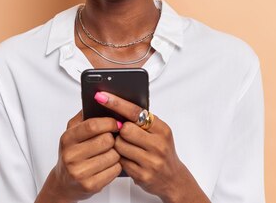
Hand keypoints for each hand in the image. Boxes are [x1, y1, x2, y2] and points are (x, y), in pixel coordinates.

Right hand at [37, 110, 121, 202]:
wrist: (64, 183)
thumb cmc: (72, 154)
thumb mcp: (71, 133)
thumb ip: (84, 116)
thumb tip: (99, 98)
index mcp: (67, 139)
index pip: (92, 125)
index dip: (109, 122)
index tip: (116, 122)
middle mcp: (71, 156)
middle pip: (106, 140)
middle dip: (113, 139)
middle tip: (112, 139)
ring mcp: (80, 172)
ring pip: (113, 155)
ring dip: (116, 153)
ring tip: (109, 152)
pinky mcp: (90, 185)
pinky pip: (115, 170)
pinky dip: (116, 166)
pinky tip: (109, 164)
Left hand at [94, 92, 208, 202]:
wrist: (174, 179)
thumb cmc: (162, 152)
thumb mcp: (159, 133)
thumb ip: (142, 122)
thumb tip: (116, 108)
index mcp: (162, 130)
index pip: (136, 112)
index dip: (117, 103)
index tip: (102, 96)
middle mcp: (158, 144)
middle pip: (125, 129)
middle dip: (120, 131)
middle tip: (124, 134)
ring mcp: (151, 161)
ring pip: (119, 145)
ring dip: (118, 145)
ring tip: (128, 148)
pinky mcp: (142, 175)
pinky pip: (120, 161)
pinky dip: (120, 158)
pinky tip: (129, 159)